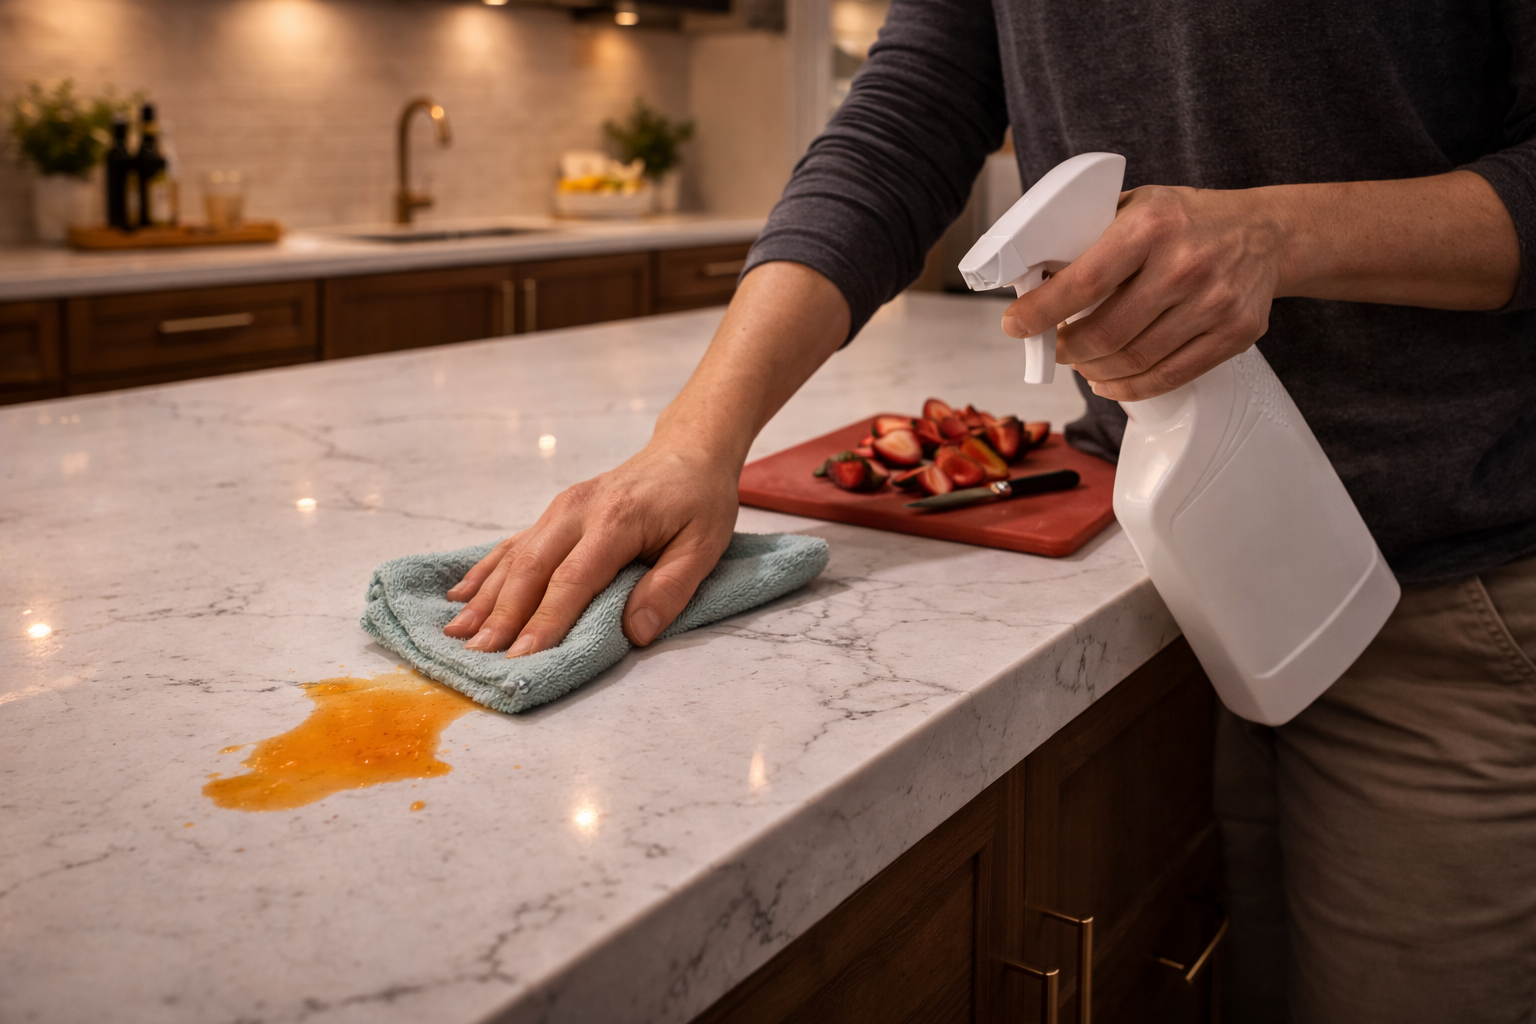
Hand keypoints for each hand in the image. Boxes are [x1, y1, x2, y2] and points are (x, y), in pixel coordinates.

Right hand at [439, 259, 850, 656]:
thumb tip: (635, 634)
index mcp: (615, 521)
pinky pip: (513, 544)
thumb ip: (670, 589)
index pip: (573, 579)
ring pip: (514, 557)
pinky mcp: (554, 513)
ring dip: (485, 598)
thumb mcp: (704, 545)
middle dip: (502, 616)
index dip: (546, 621)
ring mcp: (560, 509)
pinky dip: (485, 571)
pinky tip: (460, 595)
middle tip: (479, 656)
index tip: (523, 657)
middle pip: (531, 569)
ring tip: (456, 635)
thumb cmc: (699, 500)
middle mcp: (577, 511)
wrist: (687, 451)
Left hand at [1001, 185, 1284, 401]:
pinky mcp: (1233, 334)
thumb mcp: (1136, 206)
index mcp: (1152, 226)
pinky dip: (1129, 387)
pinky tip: (1111, 380)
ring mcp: (1214, 303)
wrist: (1266, 232)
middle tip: (1055, 347)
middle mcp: (1186, 264)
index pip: (1084, 281)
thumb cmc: (1187, 220)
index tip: (1016, 325)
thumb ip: (1090, 236)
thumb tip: (1035, 278)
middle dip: (1067, 349)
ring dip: (1094, 370)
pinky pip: (1168, 377)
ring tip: (1082, 362)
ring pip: (1133, 361)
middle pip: (1106, 333)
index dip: (1042, 311)